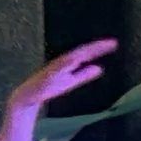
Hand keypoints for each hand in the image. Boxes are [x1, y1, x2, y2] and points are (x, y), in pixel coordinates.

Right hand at [1, 39, 115, 140]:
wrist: (27, 97)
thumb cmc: (48, 87)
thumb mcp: (70, 81)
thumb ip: (83, 75)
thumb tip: (100, 68)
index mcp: (67, 62)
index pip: (85, 53)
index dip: (99, 48)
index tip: (114, 43)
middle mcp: (60, 62)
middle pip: (79, 53)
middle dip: (94, 48)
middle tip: (112, 43)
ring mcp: (51, 70)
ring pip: (68, 59)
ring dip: (81, 54)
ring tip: (95, 49)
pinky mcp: (44, 79)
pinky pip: (55, 71)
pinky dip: (64, 65)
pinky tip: (73, 60)